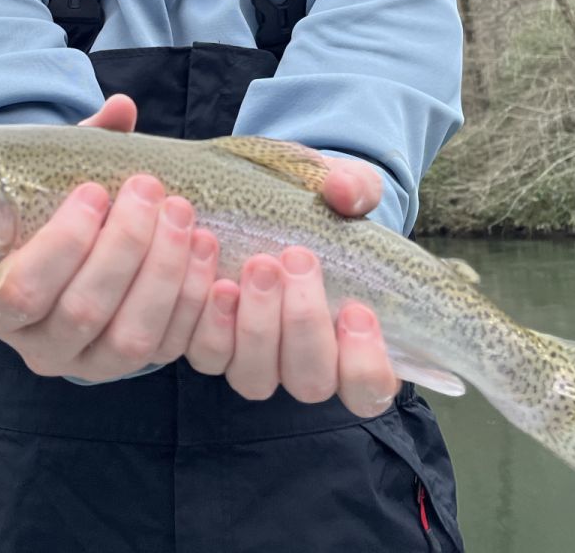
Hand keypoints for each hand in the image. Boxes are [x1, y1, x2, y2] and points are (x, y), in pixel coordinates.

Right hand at [0, 95, 221, 381]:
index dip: (63, 242)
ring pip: (131, 338)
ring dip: (164, 272)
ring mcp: (90, 366)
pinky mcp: (136, 369)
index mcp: (0, 306)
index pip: (23, 289)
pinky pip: (169, 347)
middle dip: (126, 246)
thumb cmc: (60, 220)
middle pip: (83, 311)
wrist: (78, 267)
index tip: (95, 189)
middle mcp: (40, 348)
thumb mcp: (57, 185)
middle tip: (150, 190)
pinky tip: (206, 252)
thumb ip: (83, 146)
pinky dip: (193, 300)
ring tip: (184, 216)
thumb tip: (122, 107)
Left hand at [186, 155, 400, 417]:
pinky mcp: (210, 345)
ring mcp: (253, 361)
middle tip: (296, 259)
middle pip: (309, 381)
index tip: (357, 310)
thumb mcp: (343, 188)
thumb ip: (355, 187)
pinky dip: (209, 317)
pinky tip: (213, 272)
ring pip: (254, 376)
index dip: (364, 363)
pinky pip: (205, 353)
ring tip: (256, 264)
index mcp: (352, 343)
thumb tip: (344, 191)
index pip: (368, 387)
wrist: (260, 201)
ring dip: (255, 324)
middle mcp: (302, 364)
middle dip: (303, 322)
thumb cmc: (317, 208)